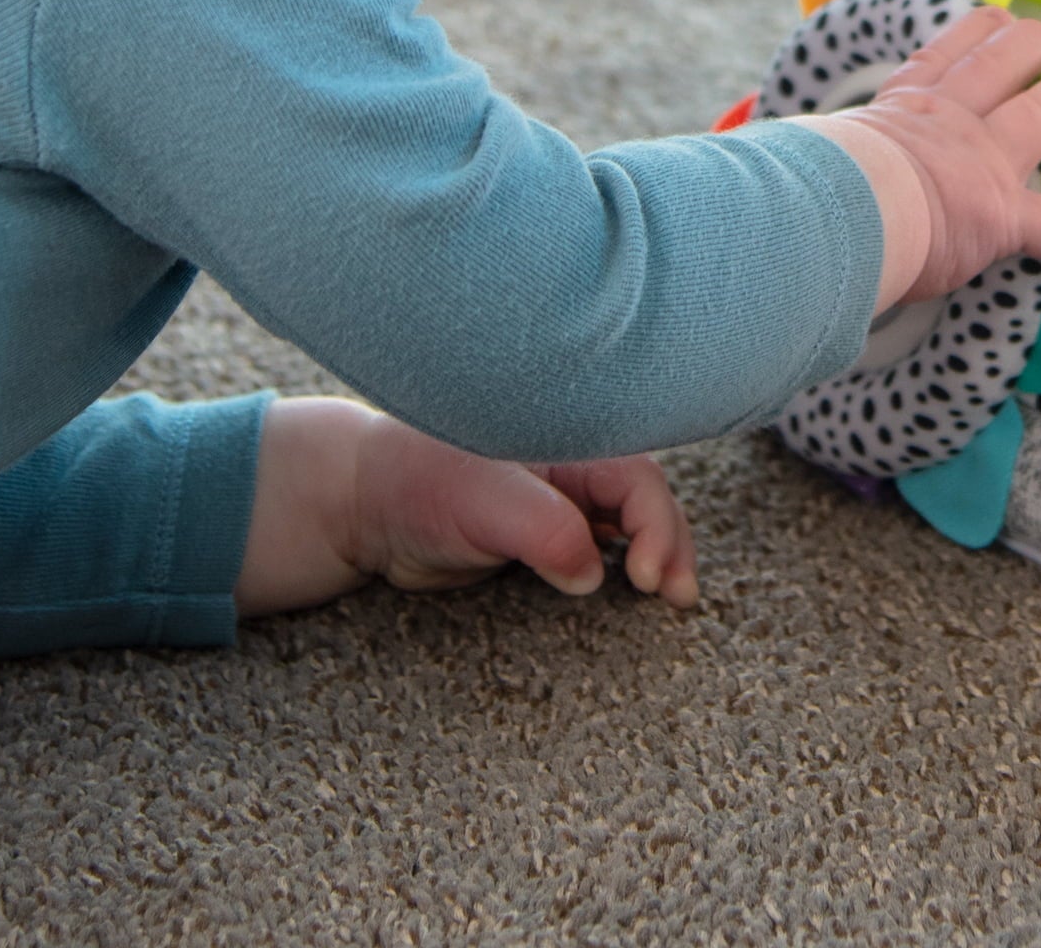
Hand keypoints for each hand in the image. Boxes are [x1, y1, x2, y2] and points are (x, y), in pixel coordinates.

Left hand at [235, 399, 698, 617]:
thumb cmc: (415, 485)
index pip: (638, 479)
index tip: (648, 578)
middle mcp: (570, 465)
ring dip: (655, 557)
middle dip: (672, 544)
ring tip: (669, 600)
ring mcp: (558, 500)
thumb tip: (595, 574)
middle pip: (645, 500)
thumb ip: (543, 530)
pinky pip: (597, 548)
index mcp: (566, 439)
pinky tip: (629, 594)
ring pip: (628, 524)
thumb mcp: (481, 504)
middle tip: (679, 599)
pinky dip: (622, 569)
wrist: (361, 504)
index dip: (657, 526)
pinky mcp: (540, 535)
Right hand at [806, 3, 1040, 306]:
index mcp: (906, 102)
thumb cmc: (808, 183)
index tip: (1002, 23)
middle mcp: (951, 115)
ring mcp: (982, 158)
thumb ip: (834, 148)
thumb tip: (783, 163)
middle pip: (1008, 53)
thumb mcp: (822, 146)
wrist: (824, 212)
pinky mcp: (1001, 211)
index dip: (985, 30)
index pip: (953, 47)